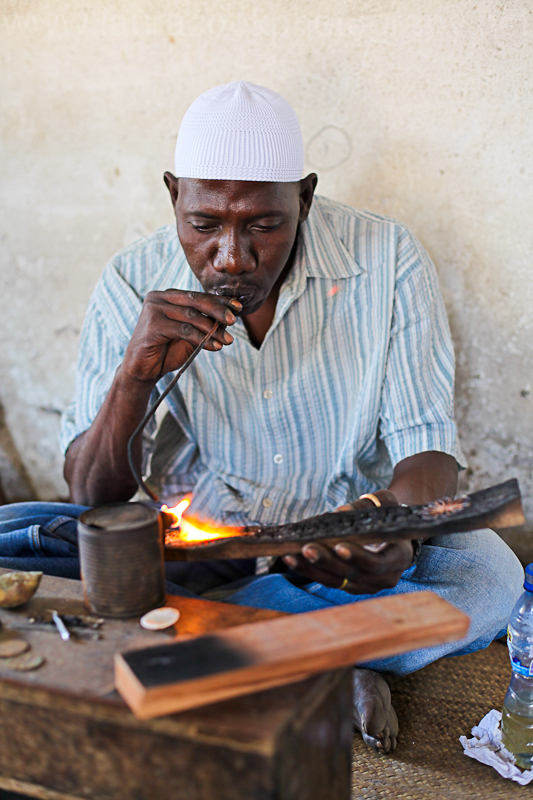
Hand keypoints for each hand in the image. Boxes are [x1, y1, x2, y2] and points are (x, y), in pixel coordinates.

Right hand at [121, 290, 241, 384]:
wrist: (143, 370)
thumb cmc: (166, 351)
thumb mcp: (190, 335)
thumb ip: (205, 324)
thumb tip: (228, 318)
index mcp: (168, 296)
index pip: (198, 295)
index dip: (219, 301)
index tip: (238, 307)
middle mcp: (159, 298)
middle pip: (195, 300)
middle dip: (218, 310)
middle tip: (233, 320)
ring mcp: (154, 309)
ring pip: (191, 316)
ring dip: (212, 329)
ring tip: (228, 340)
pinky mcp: (153, 324)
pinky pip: (184, 330)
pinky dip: (202, 339)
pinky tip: (215, 346)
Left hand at [282, 490, 413, 593]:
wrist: (391, 534)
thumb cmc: (387, 515)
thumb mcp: (385, 503)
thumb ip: (367, 505)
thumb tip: (342, 511)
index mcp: (399, 557)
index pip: (378, 563)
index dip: (358, 557)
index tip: (339, 546)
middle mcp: (385, 577)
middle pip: (352, 574)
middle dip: (327, 561)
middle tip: (306, 548)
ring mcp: (367, 585)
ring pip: (337, 581)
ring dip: (312, 569)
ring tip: (291, 555)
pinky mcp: (351, 585)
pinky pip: (329, 580)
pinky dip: (310, 570)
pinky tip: (292, 558)